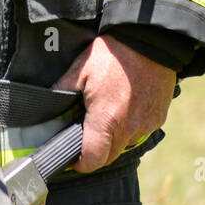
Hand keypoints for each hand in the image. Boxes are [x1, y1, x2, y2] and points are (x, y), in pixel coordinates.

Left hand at [52, 35, 175, 173]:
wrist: (150, 40)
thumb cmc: (113, 54)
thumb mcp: (80, 69)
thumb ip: (61, 91)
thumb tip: (45, 105)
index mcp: (106, 120)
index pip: (92, 160)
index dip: (79, 163)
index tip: (72, 156)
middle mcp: (129, 128)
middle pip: (108, 156)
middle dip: (94, 151)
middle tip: (84, 134)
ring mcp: (146, 125)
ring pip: (125, 145)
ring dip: (113, 139)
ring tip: (104, 116)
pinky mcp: (158, 118)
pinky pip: (140, 132)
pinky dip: (129, 127)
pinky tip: (122, 108)